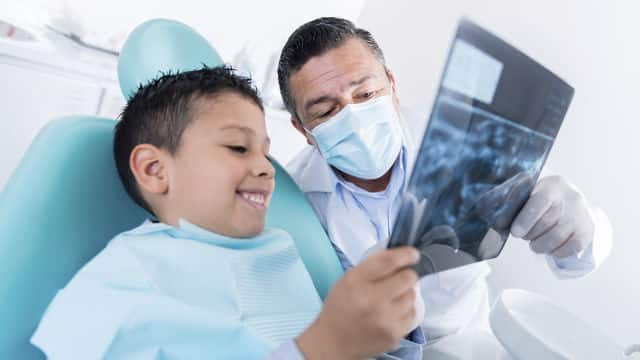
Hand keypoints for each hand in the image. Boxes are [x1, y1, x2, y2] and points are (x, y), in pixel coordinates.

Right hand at [297, 247, 419, 359]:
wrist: (333, 341)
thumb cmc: (340, 307)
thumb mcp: (347, 280)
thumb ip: (371, 267)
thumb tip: (400, 258)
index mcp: (357, 282)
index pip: (388, 262)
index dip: (406, 255)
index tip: (413, 254)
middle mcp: (372, 300)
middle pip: (407, 278)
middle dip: (406, 275)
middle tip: (399, 279)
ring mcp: (385, 319)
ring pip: (411, 296)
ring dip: (405, 294)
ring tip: (391, 299)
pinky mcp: (394, 335)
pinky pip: (411, 314)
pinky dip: (404, 311)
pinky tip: (391, 313)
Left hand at [511, 175, 594, 257]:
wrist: (571, 200)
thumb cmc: (542, 198)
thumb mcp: (530, 192)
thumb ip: (515, 201)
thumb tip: (498, 220)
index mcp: (553, 185)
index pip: (540, 202)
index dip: (526, 219)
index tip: (515, 232)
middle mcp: (571, 199)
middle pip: (547, 223)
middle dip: (530, 234)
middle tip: (523, 235)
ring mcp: (581, 215)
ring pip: (556, 238)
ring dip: (540, 245)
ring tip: (534, 244)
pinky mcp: (587, 231)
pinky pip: (570, 248)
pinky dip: (555, 252)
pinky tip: (549, 248)